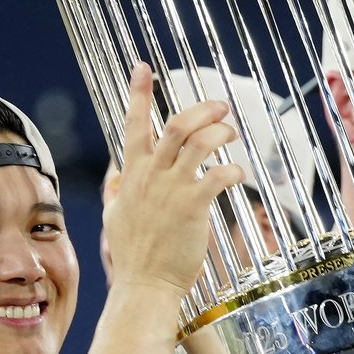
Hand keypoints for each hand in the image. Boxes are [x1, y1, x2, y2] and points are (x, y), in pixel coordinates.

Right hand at [101, 63, 243, 297]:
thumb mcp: (114, 217)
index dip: (139, 93)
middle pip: (175, 125)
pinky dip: (233, 167)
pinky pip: (218, 174)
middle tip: (221, 106)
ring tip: (233, 133)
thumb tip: (114, 175)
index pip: (133, 124)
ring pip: (198, 142)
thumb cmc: (133, 255)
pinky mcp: (193, 206)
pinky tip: (239, 171)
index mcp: (132, 175)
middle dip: (201, 108)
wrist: (144, 285)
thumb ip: (116, 191)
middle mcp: (151, 177)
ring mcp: (171, 190)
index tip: (143, 68)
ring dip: (221, 131)